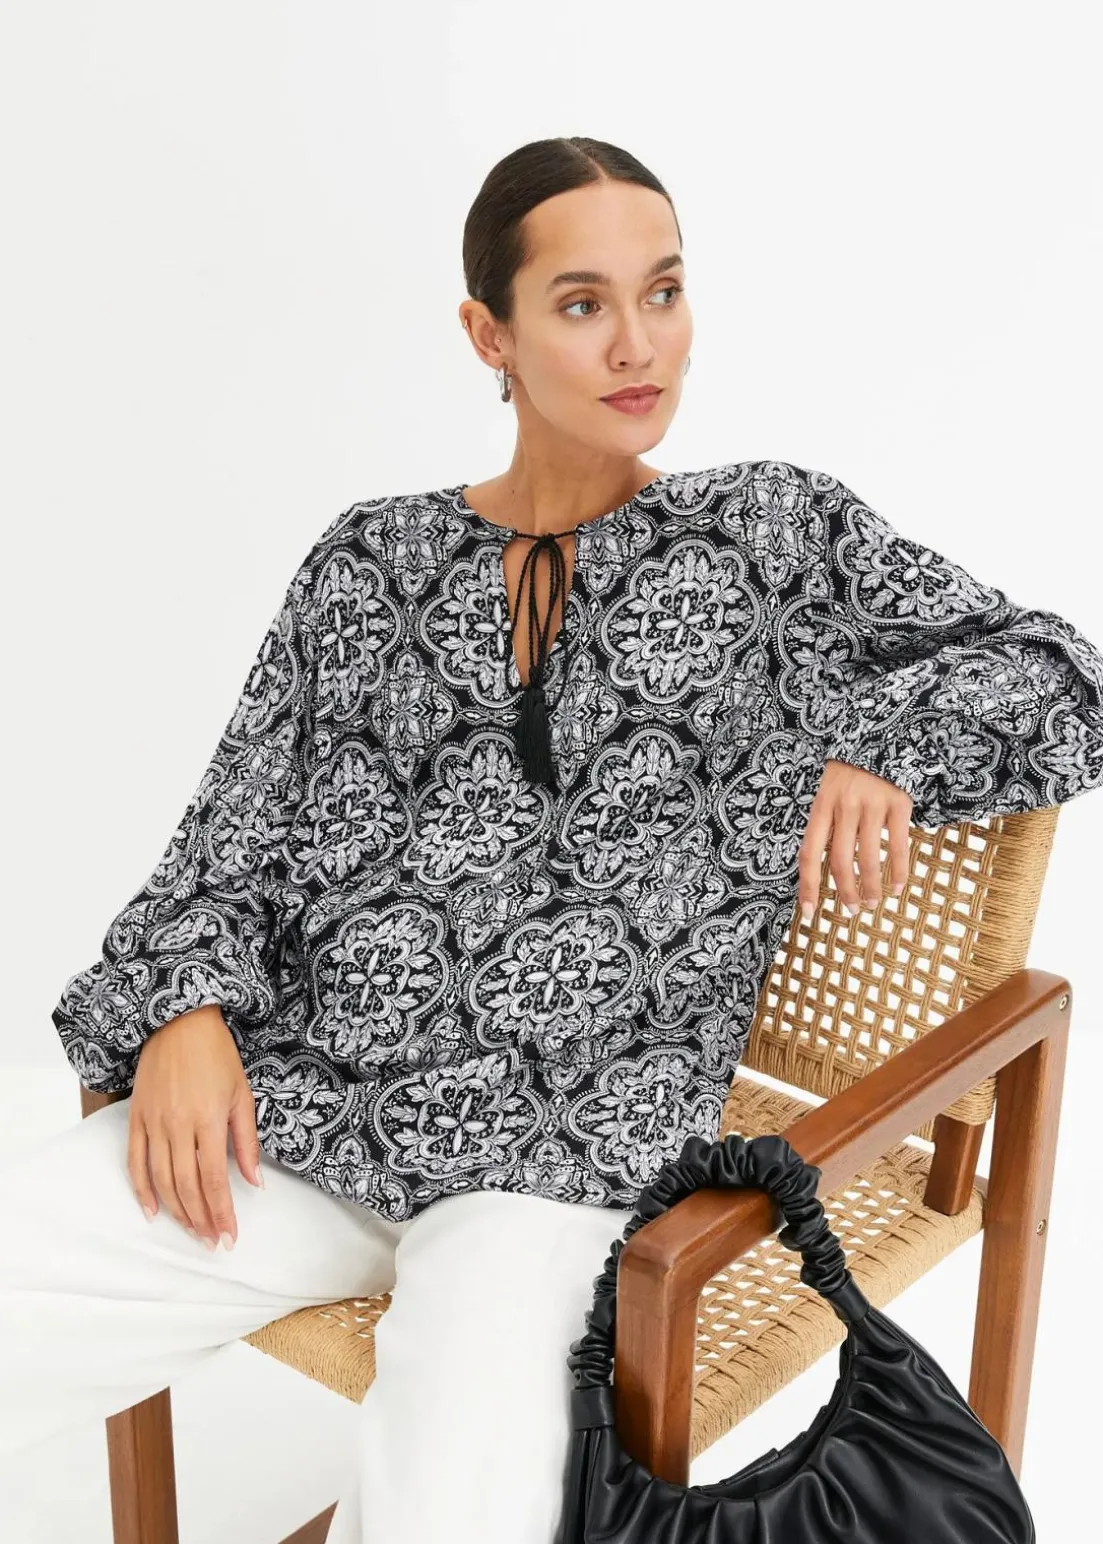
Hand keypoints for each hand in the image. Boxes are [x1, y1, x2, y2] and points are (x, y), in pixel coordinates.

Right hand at [127, 1004, 263, 1248]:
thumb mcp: (242, 1094)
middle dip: (200, 1220)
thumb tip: (255, 1182)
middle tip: (212, 1241)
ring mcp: (154, 1123)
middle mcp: (178, 1125)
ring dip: (176, 1212)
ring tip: (191, 1232)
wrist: (179, 1022)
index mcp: (208, 1119)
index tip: (229, 1236)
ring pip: (161, 1180)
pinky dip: (141, 1190)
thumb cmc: (217, 1055)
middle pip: (186, 1187)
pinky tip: (152, 1212)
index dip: (221, 1212)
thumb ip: (246, 1141)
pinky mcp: (137, 1118)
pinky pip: (135, 1162)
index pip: (213, 1180)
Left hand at [798, 759, 912, 923]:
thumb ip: (826, 824)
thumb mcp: (828, 792)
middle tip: (852, 911)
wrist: (880, 733)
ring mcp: (872, 804)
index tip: (810, 912)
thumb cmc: (849, 772)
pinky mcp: (899, 803)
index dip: (808, 885)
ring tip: (874, 902)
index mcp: (821, 806)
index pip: (810, 853)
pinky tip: (897, 887)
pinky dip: (899, 871)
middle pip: (841, 861)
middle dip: (845, 892)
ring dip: (872, 887)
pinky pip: (899, 845)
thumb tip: (824, 867)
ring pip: (869, 857)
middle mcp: (844, 806)